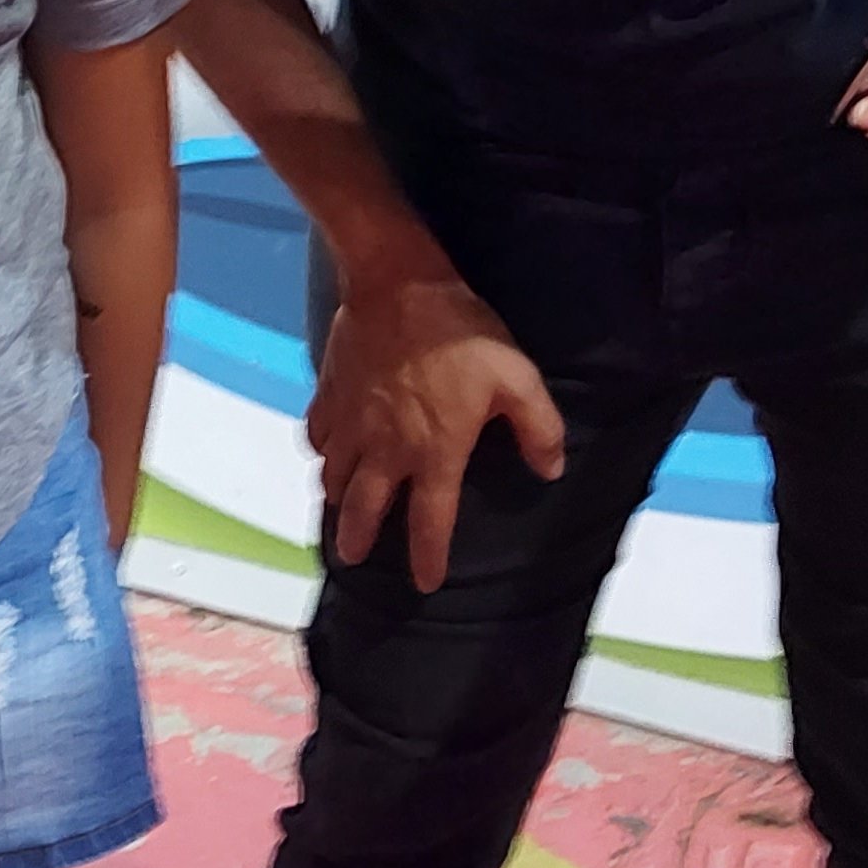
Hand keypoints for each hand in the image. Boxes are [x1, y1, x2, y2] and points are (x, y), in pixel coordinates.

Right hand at [307, 260, 563, 591]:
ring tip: (339, 507)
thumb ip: (539, 429)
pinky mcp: (328, 394)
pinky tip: (326, 450)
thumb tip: (550, 471)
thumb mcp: (517, 378)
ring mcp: (351, 423)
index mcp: (433, 453)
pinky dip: (321, 450)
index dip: (427, 557)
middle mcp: (385, 449)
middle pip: (362, 509)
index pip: (429, 522)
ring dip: (336, 498)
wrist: (398, 285)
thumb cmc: (462, 334)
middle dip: (357, 539)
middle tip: (353, 556)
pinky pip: (317, 435)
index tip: (425, 583)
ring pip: (333, 476)